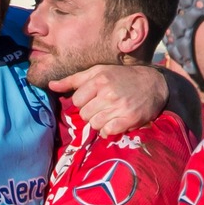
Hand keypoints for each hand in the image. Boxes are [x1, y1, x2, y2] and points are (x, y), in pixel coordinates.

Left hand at [51, 64, 166, 136]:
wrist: (153, 84)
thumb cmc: (122, 77)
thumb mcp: (98, 72)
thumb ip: (73, 80)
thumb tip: (51, 85)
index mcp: (99, 79)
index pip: (77, 101)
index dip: (83, 103)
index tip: (93, 100)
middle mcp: (108, 93)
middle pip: (84, 115)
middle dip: (91, 113)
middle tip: (102, 108)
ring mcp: (119, 107)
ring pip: (95, 125)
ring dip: (99, 123)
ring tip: (109, 115)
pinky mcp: (129, 119)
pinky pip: (108, 132)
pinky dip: (108, 131)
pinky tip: (114, 124)